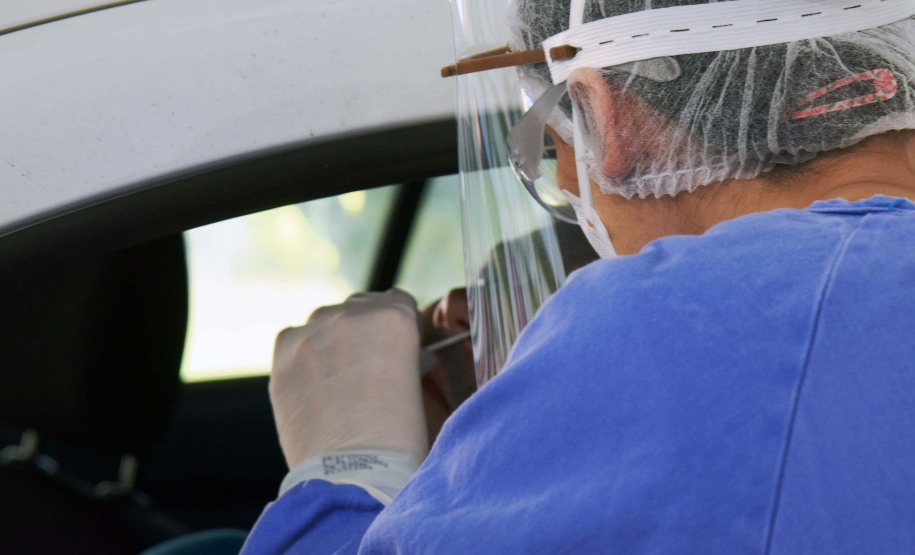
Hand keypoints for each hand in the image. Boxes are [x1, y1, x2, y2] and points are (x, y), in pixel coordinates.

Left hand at [270, 289, 428, 468]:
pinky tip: (313, 384)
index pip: (398, 300)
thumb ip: (410, 358)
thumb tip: (412, 356)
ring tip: (337, 381)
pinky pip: (295, 337)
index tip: (398, 348)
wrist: (350, 473)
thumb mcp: (417, 386)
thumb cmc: (396, 440)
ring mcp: (314, 330)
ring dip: (333, 340)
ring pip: (326, 320)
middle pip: (361, 306)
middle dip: (366, 332)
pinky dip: (303, 354)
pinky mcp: (284, 349)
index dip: (400, 327)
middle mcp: (353, 315)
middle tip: (368, 369)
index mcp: (394, 319)